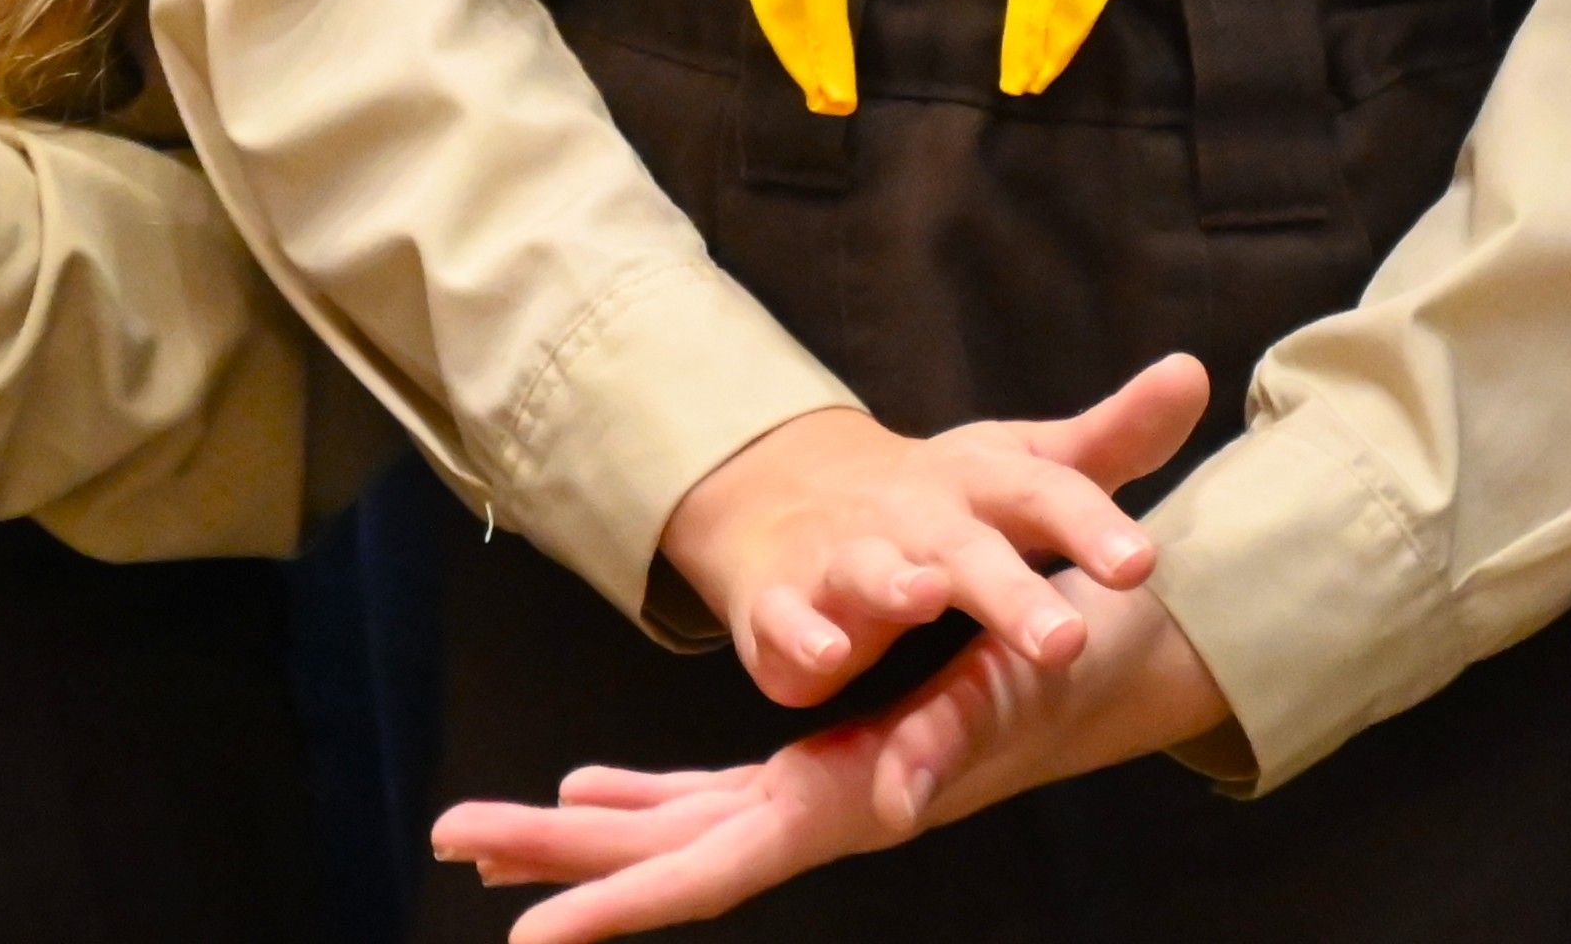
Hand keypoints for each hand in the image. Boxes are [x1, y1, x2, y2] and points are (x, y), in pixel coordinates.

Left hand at [433, 577, 1229, 940]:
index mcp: (851, 803)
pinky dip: (649, 795)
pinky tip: (594, 787)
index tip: (528, 937)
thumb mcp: (1011, 694)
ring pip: (676, 826)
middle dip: (556, 854)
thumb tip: (887, 797)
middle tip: (447, 835)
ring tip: (478, 834)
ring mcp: (819, 794)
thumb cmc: (1069, 667)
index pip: (710, 868)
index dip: (618, 900)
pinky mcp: (823, 768)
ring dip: (580, 828)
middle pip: (666, 852)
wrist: (1124, 655)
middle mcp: (823, 810)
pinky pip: (714, 797)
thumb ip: (945, 739)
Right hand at [651, 354, 1211, 705]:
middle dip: (1011, 593)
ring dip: (894, 583)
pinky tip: (823, 659)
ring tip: (924, 597)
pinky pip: (787, 620)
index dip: (1092, 526)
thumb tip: (1194, 370)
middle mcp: (916, 514)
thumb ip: (1115, 437)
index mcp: (983, 483)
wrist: (790, 498)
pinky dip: (799, 637)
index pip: (1047, 495)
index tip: (1141, 564)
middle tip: (1066, 641)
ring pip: (870, 569)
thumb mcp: (1029, 466)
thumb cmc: (944, 498)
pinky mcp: (785, 600)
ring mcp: (846, 552)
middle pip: (967, 549)